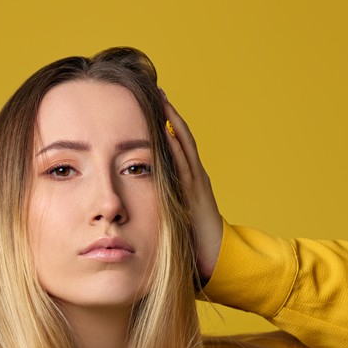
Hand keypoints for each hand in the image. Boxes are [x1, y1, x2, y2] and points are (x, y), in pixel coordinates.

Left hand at [160, 89, 222, 279]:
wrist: (215, 257)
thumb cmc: (190, 242)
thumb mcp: (169, 217)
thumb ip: (157, 204)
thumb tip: (132, 202)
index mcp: (186, 181)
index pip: (173, 146)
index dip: (163, 125)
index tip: (150, 106)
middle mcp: (193, 176)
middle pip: (179, 137)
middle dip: (168, 114)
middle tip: (156, 90)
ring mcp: (196, 181)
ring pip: (183, 144)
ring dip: (172, 121)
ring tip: (161, 99)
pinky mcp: (197, 191)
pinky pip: (185, 163)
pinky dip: (176, 145)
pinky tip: (166, 129)